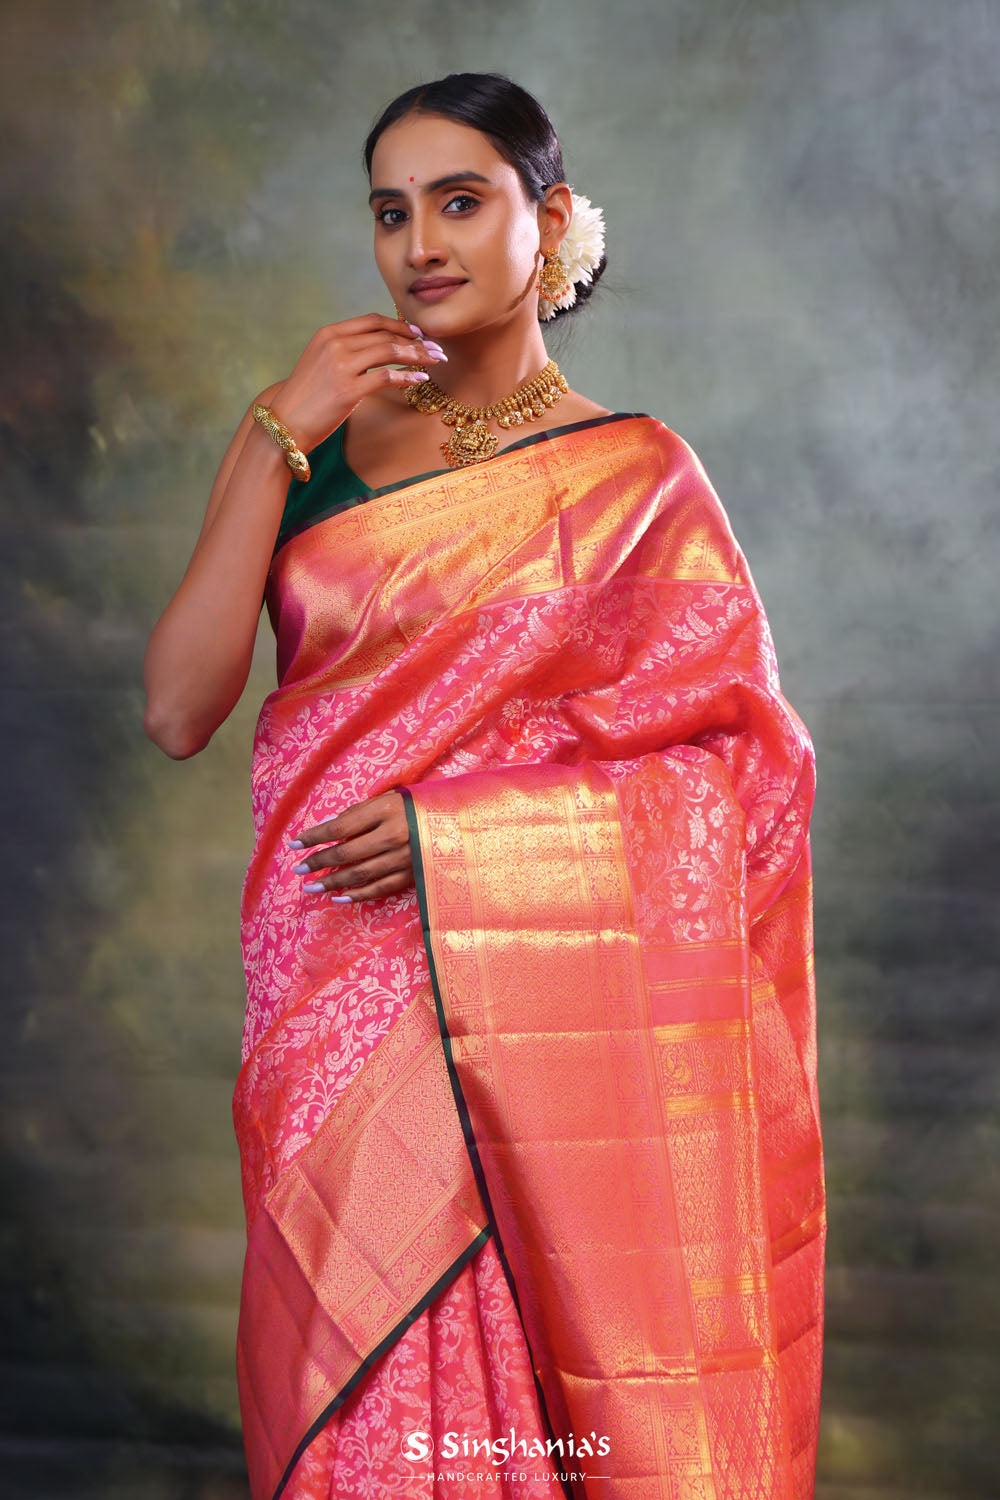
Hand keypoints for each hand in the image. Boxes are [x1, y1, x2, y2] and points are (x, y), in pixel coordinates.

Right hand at [261, 312, 445, 456]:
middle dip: (416, 340)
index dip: (399, 325)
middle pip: (385, 335)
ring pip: (390, 352)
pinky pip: (386, 377)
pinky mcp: (348, 390)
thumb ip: (345, 351)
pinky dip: (407, 376)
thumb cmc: (306, 398)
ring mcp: (341, 366)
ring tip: (435, 360)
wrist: (284, 424)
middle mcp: (335, 344)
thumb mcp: (321, 363)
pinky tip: (420, 379)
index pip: (373, 321)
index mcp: (329, 334)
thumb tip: (377, 348)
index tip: (418, 333)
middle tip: (436, 347)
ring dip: (418, 355)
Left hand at [288, 789, 413, 902]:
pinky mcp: (414, 874)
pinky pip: (381, 888)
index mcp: (387, 810)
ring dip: (333, 882)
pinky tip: (340, 898)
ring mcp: (406, 857)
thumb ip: (359, 812)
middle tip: (298, 870)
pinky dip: (359, 895)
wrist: (460, 820)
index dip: (315, 837)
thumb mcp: (389, 798)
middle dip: (318, 862)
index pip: (341, 827)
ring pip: (361, 874)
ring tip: (312, 888)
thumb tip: (327, 826)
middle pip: (347, 852)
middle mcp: (395, 834)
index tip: (294, 844)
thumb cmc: (418, 805)